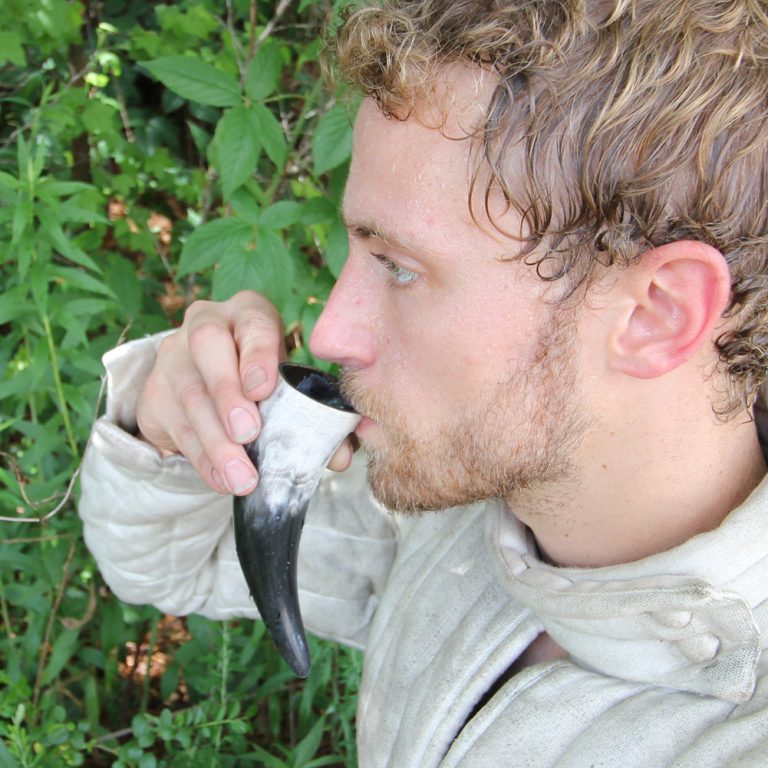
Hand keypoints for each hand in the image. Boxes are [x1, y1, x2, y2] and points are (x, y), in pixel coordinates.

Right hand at [136, 291, 353, 494]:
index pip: (253, 323)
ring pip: (191, 396)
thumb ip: (315, 415)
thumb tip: (340, 456)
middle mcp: (204, 324)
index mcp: (247, 313)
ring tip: (243, 477)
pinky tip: (221, 480)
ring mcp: (174, 357)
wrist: (203, 382)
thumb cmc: (260, 378)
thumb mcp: (287, 383)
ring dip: (218, 442)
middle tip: (248, 432)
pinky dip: (202, 459)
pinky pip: (177, 427)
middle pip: (207, 347)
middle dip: (228, 391)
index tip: (263, 389)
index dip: (258, 354)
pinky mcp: (154, 393)